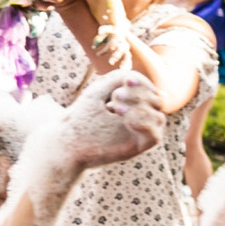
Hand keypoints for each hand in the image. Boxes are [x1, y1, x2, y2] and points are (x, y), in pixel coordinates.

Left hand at [41, 69, 160, 176]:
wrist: (65, 142)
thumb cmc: (80, 116)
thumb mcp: (98, 92)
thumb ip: (117, 79)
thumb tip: (139, 78)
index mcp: (133, 104)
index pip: (148, 89)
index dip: (142, 83)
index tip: (126, 81)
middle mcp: (140, 119)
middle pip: (156, 101)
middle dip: (139, 95)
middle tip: (116, 95)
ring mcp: (139, 134)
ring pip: (158, 117)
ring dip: (141, 108)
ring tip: (116, 107)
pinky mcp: (137, 148)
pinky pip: (155, 137)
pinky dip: (145, 125)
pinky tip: (127, 120)